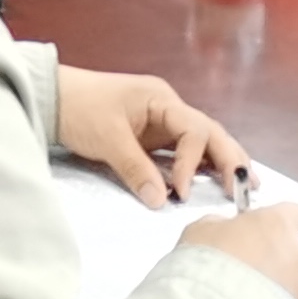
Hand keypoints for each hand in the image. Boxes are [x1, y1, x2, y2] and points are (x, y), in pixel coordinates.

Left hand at [54, 68, 247, 208]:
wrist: (51, 97)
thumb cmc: (78, 108)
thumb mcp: (106, 138)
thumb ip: (134, 169)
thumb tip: (160, 201)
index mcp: (161, 100)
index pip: (194, 130)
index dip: (194, 163)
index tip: (180, 191)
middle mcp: (168, 108)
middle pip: (209, 132)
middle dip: (229, 158)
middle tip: (246, 186)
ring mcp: (161, 121)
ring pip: (201, 140)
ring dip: (221, 161)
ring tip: (243, 184)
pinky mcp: (152, 136)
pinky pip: (184, 150)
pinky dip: (200, 165)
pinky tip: (214, 180)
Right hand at [179, 206, 297, 298]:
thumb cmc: (208, 266)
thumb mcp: (201, 231)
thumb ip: (221, 225)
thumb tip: (225, 229)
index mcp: (277, 223)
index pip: (296, 214)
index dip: (279, 224)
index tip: (262, 232)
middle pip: (294, 252)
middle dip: (275, 260)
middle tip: (245, 271)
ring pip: (295, 284)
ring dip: (277, 288)